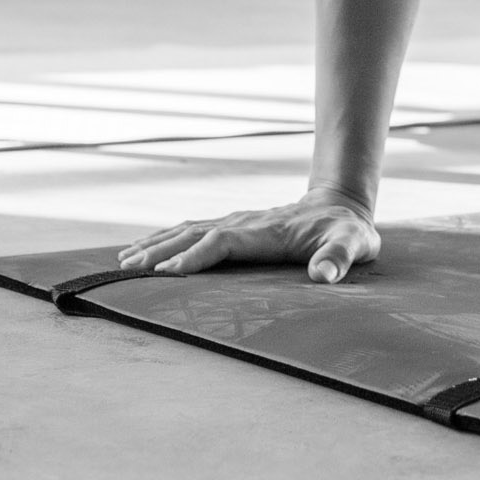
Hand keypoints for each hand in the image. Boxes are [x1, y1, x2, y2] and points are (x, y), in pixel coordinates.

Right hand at [117, 192, 378, 283]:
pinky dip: (165, 238)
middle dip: (161, 251)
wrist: (340, 205)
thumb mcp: (354, 243)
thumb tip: (325, 275)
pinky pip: (192, 230)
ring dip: (156, 243)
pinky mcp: (233, 226)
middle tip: (128, 270)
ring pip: (187, 229)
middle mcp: (244, 222)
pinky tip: (145, 249)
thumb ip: (339, 257)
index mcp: (266, 231)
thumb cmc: (347, 231)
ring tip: (125, 260)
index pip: (223, 242)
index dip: (195, 256)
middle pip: (194, 233)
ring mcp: (236, 222)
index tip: (166, 273)